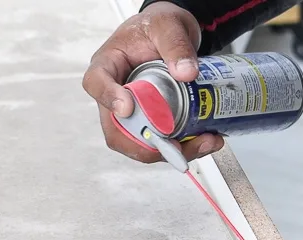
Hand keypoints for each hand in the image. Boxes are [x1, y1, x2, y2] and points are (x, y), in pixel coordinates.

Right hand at [82, 2, 223, 163]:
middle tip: (173, 144)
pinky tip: (205, 140)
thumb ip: (176, 44)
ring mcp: (133, 113)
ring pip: (140, 144)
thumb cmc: (159, 27)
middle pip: (116, 129)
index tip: (127, 107)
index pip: (96, 83)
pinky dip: (184, 148)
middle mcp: (115, 94)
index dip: (109, 99)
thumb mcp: (168, 25)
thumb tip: (186, 72)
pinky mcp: (152, 123)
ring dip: (170, 151)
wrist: (174, 36)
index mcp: (108, 64)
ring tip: (202, 142)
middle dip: (145, 143)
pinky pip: (161, 143)